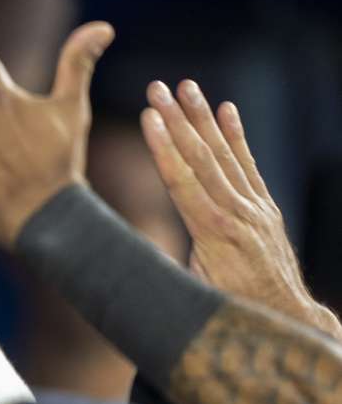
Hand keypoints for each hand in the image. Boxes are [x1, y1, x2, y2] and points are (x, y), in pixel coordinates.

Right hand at [140, 80, 341, 340]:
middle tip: (157, 88)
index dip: (163, 148)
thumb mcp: (191, 295)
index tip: (149, 117)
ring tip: (186, 86)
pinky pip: (248, 165)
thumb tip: (119, 257)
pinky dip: (237, 136)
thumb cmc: (228, 312)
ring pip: (224, 155)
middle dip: (177, 120)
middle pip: (201, 158)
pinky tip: (227, 110)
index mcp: (213, 234)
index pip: (182, 182)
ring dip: (202, 118)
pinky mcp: (264, 208)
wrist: (284, 317)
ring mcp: (254, 208)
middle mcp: (237, 214)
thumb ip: (163, 268)